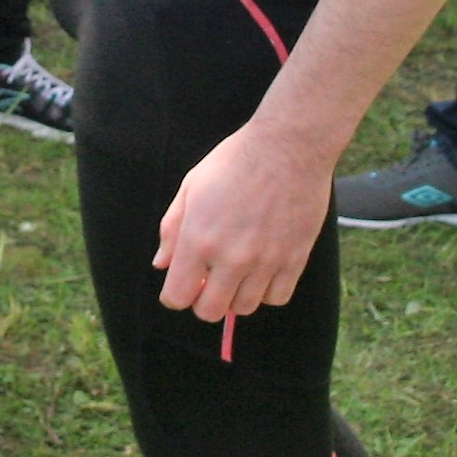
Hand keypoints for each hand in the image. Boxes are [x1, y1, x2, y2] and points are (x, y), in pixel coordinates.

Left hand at [152, 121, 331, 324]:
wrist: (288, 145)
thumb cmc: (235, 160)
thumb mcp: (191, 186)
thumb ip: (172, 229)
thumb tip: (161, 264)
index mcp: (198, 238)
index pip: (177, 297)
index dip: (176, 294)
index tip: (184, 282)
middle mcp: (231, 256)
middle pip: (209, 311)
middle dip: (203, 300)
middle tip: (209, 279)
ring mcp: (265, 261)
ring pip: (243, 308)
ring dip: (235, 295)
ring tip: (237, 271)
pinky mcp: (295, 259)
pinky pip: (276, 298)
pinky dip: (266, 291)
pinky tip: (262, 270)